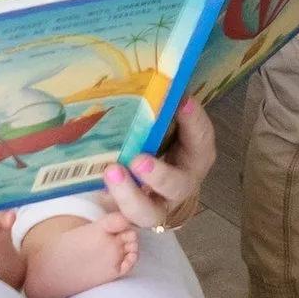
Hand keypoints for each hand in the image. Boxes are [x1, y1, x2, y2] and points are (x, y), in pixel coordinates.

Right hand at [18, 201, 140, 297]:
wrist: (49, 274)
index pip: (125, 219)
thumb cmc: (61, 250)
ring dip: (128, 244)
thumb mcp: (82, 229)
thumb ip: (103, 225)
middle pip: (130, 232)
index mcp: (100, 228)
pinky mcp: (113, 273)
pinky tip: (119, 258)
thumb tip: (122, 222)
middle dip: (125, 232)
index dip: (122, 221)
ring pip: (132, 245)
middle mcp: (111, 243)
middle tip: (112, 237)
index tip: (116, 223)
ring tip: (112, 248)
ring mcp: (114, 259)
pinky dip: (130, 257)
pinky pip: (130, 262)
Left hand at [104, 90, 215, 232]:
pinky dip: (110, 210)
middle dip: (158, 174)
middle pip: (177, 185)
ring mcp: (158, 204)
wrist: (153, 183)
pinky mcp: (135, 215)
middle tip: (138, 160)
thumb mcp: (167, 125)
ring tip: (111, 173)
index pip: (201, 137)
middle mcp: (182, 183)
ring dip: (128, 195)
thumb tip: (158, 77)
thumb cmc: (161, 143)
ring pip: (148, 212)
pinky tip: (97, 191)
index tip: (182, 101)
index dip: (194, 120)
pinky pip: (124, 219)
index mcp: (196, 154)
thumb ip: (164, 108)